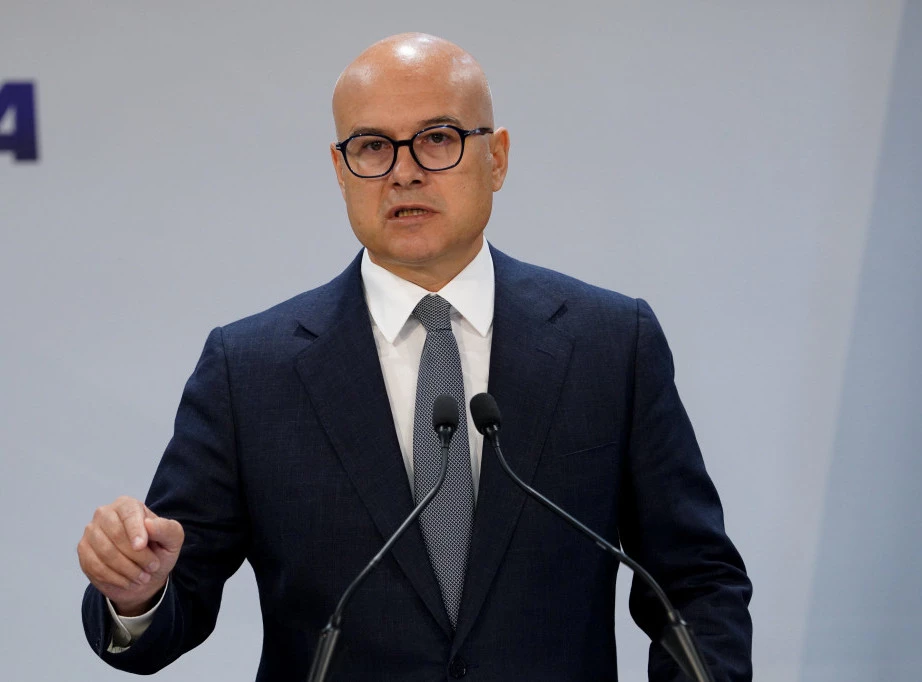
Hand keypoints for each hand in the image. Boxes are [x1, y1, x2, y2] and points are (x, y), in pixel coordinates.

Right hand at [77, 496, 184, 615]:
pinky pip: (95, 566)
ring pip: (105, 552)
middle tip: (152, 567)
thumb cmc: (159, 551)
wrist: (143, 574)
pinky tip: (128, 582)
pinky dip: (114, 578)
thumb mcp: (172, 539)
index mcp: (127, 505)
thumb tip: (149, 524)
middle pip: (115, 535)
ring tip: (143, 577)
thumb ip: (166, 529)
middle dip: (136, 555)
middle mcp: (105, 514)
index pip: (128, 514)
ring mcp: (91, 532)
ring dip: (127, 569)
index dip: (135, 530)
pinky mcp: (83, 551)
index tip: (142, 546)